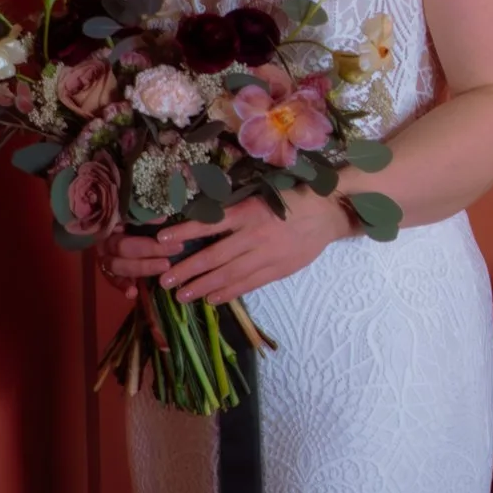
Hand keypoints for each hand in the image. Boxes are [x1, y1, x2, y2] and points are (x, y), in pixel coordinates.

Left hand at [141, 189, 354, 303]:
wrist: (330, 212)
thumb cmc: (294, 197)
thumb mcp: (263, 193)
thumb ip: (237, 205)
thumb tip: (203, 210)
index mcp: (249, 211)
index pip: (210, 223)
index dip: (185, 232)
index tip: (162, 240)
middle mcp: (255, 235)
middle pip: (215, 256)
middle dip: (187, 269)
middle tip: (165, 281)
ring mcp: (267, 255)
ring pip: (229, 275)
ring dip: (203, 286)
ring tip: (181, 295)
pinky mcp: (279, 270)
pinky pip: (249, 284)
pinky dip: (229, 292)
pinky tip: (212, 299)